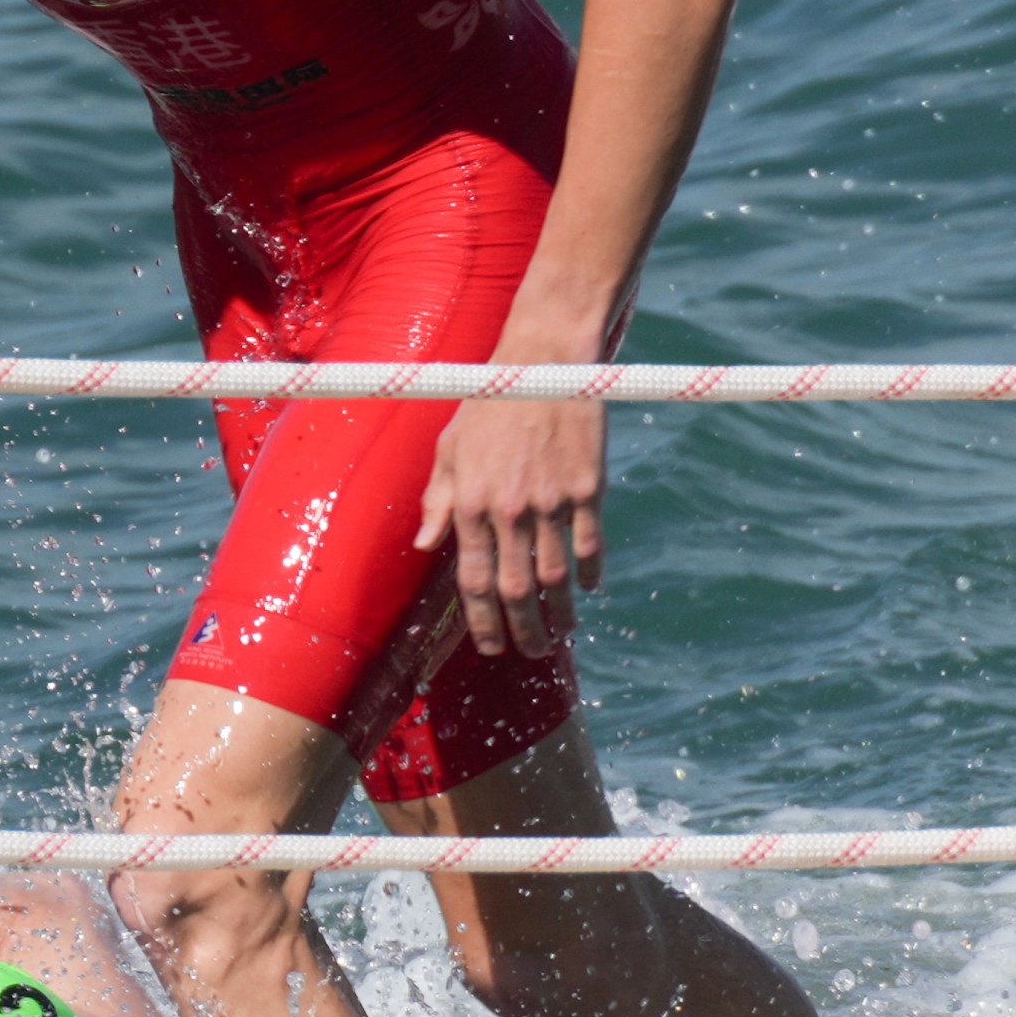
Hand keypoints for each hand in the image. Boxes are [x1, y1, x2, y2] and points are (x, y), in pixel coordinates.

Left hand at [416, 398, 604, 657]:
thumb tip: (423, 545)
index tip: (491, 646)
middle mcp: (509, 510)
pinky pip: (590, 545)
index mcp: (470, 504)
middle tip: (533, 650)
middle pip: (517, 589)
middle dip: (524, 630)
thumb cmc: (488, 405)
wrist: (542, 366)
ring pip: (557, 577)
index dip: (483, 621)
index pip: (473, 580)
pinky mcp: (588, 489)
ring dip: (560, 613)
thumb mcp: (450, 448)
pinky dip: (592, 573)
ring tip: (563, 632)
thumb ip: (437, 501)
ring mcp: (551, 502)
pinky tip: (591, 588)